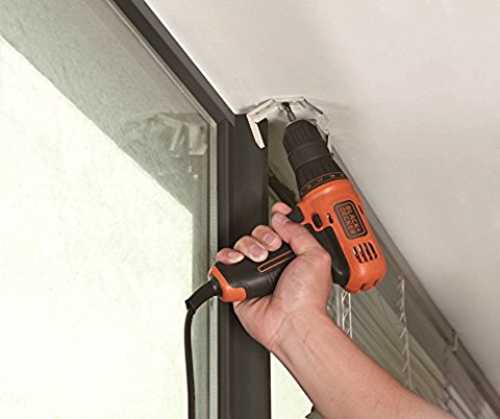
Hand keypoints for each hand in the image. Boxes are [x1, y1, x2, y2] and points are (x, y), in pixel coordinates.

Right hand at [215, 202, 332, 352]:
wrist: (293, 322)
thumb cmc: (307, 298)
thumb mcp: (316, 256)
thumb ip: (299, 232)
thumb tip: (281, 219)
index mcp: (293, 255)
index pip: (280, 229)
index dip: (277, 218)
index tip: (277, 212)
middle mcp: (274, 263)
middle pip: (258, 233)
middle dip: (263, 235)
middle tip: (272, 247)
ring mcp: (256, 273)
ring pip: (241, 245)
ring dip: (248, 246)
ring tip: (258, 259)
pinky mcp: (239, 284)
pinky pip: (224, 264)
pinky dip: (227, 258)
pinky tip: (238, 262)